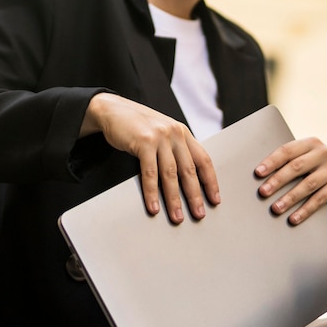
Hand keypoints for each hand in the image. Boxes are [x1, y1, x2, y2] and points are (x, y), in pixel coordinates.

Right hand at [81, 93, 220, 223]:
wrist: (113, 110)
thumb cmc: (137, 125)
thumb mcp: (162, 133)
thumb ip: (174, 150)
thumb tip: (184, 180)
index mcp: (183, 133)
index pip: (203, 160)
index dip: (210, 182)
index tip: (214, 199)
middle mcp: (175, 134)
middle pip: (189, 170)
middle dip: (194, 196)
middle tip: (199, 214)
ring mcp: (160, 137)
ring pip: (170, 175)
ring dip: (174, 199)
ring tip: (176, 216)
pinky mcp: (144, 142)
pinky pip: (150, 173)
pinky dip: (152, 192)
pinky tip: (154, 206)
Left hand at [254, 137, 326, 223]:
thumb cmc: (310, 169)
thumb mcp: (301, 159)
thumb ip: (285, 163)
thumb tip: (258, 176)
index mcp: (310, 143)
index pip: (287, 151)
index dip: (272, 162)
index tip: (258, 173)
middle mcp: (324, 153)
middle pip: (297, 167)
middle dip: (278, 180)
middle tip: (263, 192)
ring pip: (308, 184)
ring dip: (290, 198)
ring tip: (276, 208)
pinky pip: (319, 199)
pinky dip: (305, 210)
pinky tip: (293, 219)